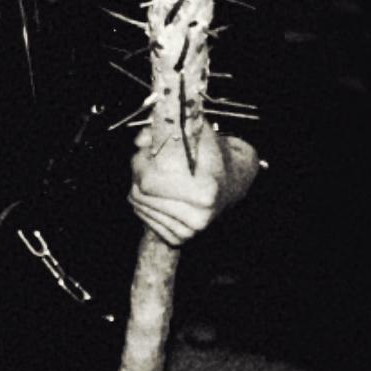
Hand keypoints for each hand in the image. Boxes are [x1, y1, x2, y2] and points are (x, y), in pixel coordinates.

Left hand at [129, 125, 259, 247]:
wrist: (232, 183)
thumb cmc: (211, 155)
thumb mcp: (195, 132)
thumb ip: (165, 130)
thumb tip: (140, 140)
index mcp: (205, 192)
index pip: (149, 181)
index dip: (141, 163)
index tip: (145, 152)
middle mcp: (199, 217)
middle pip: (140, 193)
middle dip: (137, 173)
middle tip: (145, 160)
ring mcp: (188, 232)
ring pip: (138, 205)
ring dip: (137, 186)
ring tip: (156, 175)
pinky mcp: (177, 240)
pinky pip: (142, 216)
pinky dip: (143, 202)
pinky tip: (159, 192)